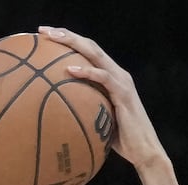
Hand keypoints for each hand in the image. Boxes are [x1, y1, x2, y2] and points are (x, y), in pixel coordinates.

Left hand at [40, 26, 167, 168]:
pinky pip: (103, 77)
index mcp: (111, 77)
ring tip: (53, 38)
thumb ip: (83, 111)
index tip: (45, 37)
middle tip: (44, 31)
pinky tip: (70, 69)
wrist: (143, 151)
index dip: (69, 41)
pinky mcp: (123, 93)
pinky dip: (86, 71)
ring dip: (73, 43)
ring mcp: (121, 81)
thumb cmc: (119, 140)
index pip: (88, 52)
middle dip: (66, 35)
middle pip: (90, 46)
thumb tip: (56, 116)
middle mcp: (117, 74)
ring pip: (95, 54)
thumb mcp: (97, 121)